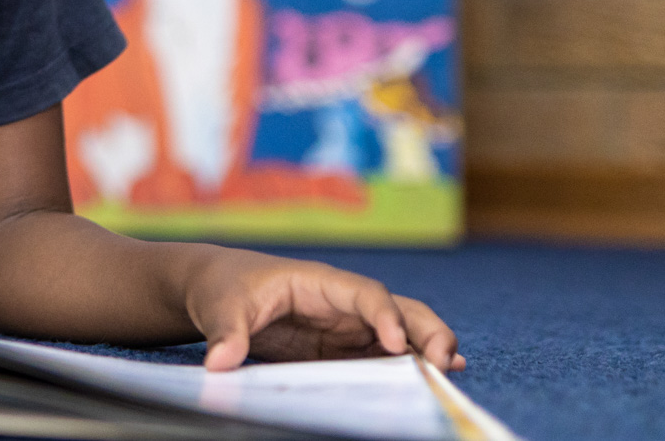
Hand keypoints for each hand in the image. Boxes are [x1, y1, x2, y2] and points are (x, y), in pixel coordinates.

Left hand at [183, 249, 462, 372]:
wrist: (215, 290)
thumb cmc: (223, 288)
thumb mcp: (220, 306)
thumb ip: (225, 332)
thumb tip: (220, 362)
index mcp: (318, 282)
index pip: (364, 293)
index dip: (383, 315)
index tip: (392, 342)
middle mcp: (341, 303)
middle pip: (397, 310)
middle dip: (425, 330)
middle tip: (444, 360)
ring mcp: (345, 328)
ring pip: (398, 335)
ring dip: (424, 351)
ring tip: (449, 374)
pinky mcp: (340, 351)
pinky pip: (379, 360)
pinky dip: (405, 370)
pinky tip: (428, 383)